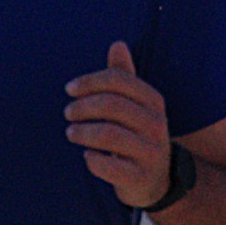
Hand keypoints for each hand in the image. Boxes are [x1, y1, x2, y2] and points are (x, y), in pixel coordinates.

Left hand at [65, 40, 170, 208]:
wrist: (158, 181)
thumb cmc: (138, 135)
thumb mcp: (136, 106)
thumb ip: (124, 77)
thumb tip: (117, 44)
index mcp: (154, 101)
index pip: (119, 80)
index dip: (90, 81)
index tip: (69, 90)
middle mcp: (156, 125)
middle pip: (112, 105)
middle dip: (82, 107)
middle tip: (67, 113)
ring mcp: (151, 152)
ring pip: (109, 135)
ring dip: (83, 132)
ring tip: (71, 133)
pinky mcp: (141, 178)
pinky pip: (112, 168)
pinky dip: (93, 160)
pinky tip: (87, 156)